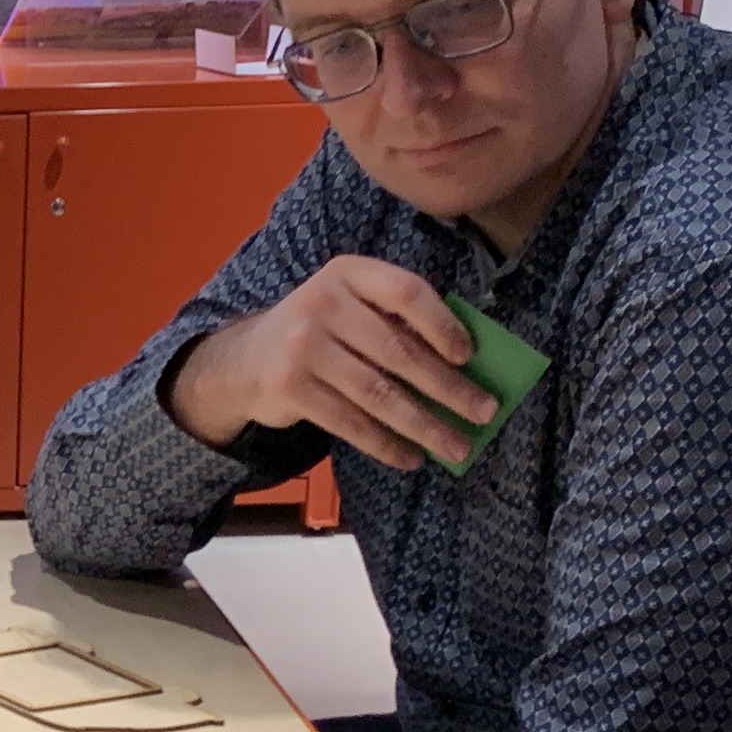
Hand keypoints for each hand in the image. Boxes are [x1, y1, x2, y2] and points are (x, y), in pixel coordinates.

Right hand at [166, 256, 495, 472]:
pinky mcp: (289, 386)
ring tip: (456, 447)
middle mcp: (323, 303)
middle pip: (398, 351)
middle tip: (484, 413)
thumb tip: (465, 367)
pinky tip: (410, 458)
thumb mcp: (351, 306)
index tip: (469, 357)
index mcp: (348, 273)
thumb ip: (395, 320)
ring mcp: (303, 345)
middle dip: (448, 388)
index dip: (443, 325)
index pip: (407, 293)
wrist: (246, 358)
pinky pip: (350, 422)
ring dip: (424, 425)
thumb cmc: (321, 333)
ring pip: (378, 394)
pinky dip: (385, 445)